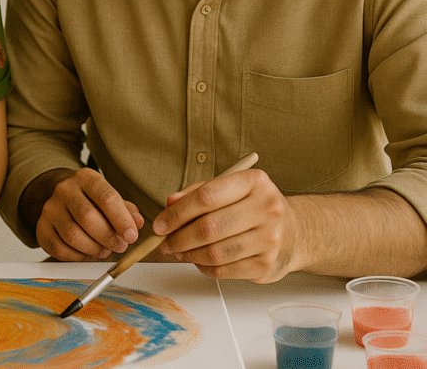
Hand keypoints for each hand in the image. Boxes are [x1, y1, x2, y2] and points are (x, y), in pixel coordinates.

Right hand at [30, 167, 143, 260]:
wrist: (63, 199)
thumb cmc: (92, 201)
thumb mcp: (111, 199)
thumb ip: (127, 211)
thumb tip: (137, 223)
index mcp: (86, 178)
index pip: (106, 197)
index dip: (121, 219)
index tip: (132, 235)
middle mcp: (65, 190)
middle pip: (87, 217)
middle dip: (108, 236)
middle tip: (120, 246)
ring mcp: (50, 208)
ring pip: (72, 235)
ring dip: (94, 248)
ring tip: (105, 250)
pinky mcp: (41, 228)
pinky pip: (59, 249)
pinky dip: (78, 256)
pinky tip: (88, 253)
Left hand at [153, 169, 299, 282]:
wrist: (293, 232)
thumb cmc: (252, 207)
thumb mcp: (229, 189)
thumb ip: (197, 192)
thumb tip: (170, 203)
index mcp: (254, 182)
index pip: (206, 197)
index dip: (177, 213)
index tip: (160, 225)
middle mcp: (266, 208)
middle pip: (208, 227)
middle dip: (178, 238)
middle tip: (165, 243)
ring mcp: (269, 239)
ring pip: (214, 252)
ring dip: (188, 255)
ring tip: (179, 252)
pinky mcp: (266, 265)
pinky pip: (222, 270)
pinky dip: (203, 267)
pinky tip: (198, 260)